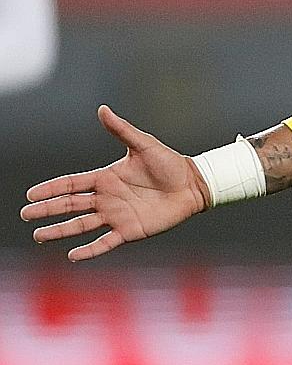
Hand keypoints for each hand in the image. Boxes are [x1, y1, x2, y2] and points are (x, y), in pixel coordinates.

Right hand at [20, 105, 209, 260]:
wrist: (193, 184)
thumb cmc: (170, 163)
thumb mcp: (144, 145)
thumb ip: (122, 130)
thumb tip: (103, 109)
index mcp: (106, 178)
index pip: (71, 184)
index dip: (51, 189)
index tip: (30, 194)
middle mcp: (106, 198)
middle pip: (70, 205)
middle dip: (47, 210)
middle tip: (26, 215)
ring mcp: (116, 215)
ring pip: (81, 225)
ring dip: (60, 231)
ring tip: (39, 236)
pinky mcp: (130, 230)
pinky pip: (105, 242)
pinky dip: (90, 250)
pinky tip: (73, 255)